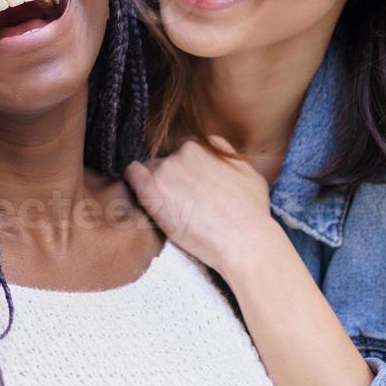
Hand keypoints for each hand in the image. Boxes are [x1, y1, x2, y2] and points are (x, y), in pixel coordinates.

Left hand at [123, 137, 281, 275]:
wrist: (244, 240)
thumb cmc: (252, 213)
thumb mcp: (250, 174)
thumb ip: (229, 158)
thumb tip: (220, 156)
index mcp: (208, 145)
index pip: (187, 150)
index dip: (187, 169)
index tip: (190, 186)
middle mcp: (186, 151)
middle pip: (168, 160)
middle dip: (172, 177)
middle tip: (181, 202)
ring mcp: (168, 169)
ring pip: (151, 170)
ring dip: (156, 185)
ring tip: (170, 209)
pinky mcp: (153, 191)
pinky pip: (132, 174)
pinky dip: (133, 180)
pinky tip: (141, 192)